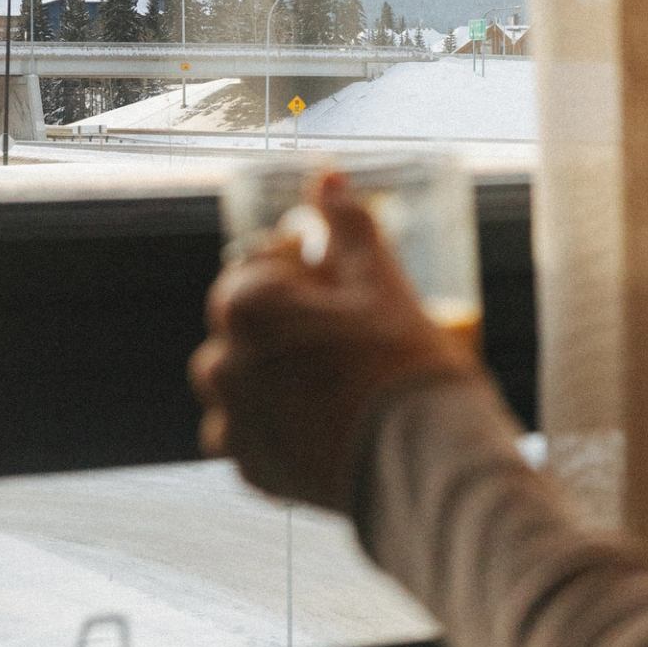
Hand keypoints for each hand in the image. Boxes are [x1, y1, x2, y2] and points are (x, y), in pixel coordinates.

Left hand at [189, 172, 481, 514]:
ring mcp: (232, 423)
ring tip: (331, 379)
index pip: (253, 269)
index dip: (297, 274)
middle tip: (339, 333)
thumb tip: (328, 176)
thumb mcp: (380, 278)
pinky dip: (274, 425)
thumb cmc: (403, 360)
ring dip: (270, 375)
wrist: (425, 460)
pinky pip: (248, 435)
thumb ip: (347, 222)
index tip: (334, 286)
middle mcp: (222, 363)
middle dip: (280, 324)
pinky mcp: (249, 470)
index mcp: (247, 306)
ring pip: (237, 384)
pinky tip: (322, 420)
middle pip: (240, 327)